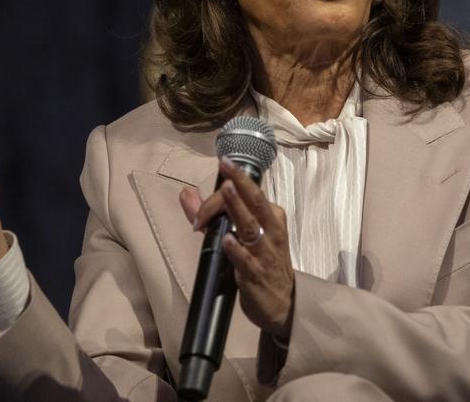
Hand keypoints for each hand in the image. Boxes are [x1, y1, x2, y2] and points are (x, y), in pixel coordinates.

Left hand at [179, 158, 294, 338]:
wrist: (283, 303)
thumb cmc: (262, 262)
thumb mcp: (242, 234)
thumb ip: (211, 213)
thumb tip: (186, 192)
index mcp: (272, 217)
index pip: (249, 195)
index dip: (222, 192)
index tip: (197, 197)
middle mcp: (271, 231)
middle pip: (256, 202)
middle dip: (240, 182)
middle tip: (226, 166)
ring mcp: (264, 253)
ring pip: (251, 227)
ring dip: (237, 208)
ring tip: (226, 191)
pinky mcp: (255, 276)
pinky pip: (245, 260)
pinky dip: (236, 249)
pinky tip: (227, 240)